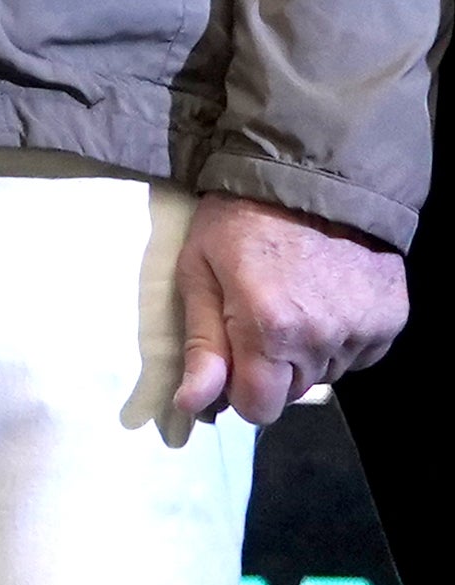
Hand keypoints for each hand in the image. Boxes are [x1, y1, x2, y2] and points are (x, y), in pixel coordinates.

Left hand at [178, 192, 406, 428]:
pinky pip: (360, 354)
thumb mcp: (199, 271)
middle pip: (292, 392)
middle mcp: (323, 339)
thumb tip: (193, 404)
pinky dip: (340, 338)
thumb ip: (202, 344)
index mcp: (270, 330)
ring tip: (292, 300)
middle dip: (270, 369)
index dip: (239, 394)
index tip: (230, 364)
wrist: (314, 176)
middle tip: (256, 318)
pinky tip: (325, 299)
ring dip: (306, 353)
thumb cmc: (239, 219)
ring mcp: (363, 331)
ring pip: (326, 373)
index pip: (260, 408)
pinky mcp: (393, 320)